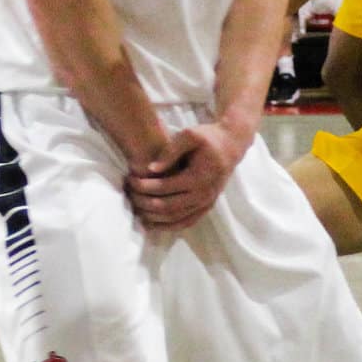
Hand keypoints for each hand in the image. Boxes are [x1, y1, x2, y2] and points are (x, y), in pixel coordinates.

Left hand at [125, 121, 250, 231]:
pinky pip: (185, 223)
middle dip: (144, 203)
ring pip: (175, 219)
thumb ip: (170, 151)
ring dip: (153, 217)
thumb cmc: (208, 138)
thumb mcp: (190, 135)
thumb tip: (151, 169)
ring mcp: (206, 204)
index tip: (130, 180)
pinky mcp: (206, 208)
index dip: (145, 186)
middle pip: (167, 207)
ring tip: (136, 208)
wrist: (231, 147)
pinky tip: (152, 223)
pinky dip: (167, 226)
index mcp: (199, 177)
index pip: (165, 188)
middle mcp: (203, 195)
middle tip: (129, 194)